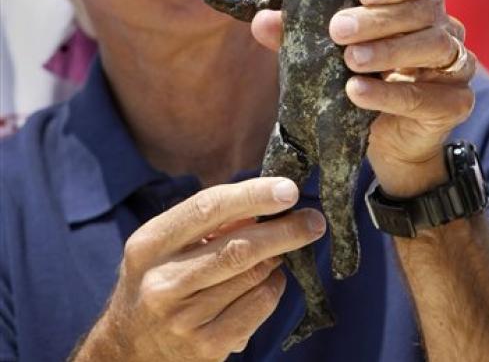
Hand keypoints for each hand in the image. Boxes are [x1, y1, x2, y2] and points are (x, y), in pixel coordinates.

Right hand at [81, 178, 324, 360]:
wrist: (128, 350)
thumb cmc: (156, 279)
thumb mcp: (165, 245)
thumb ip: (206, 222)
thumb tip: (262, 204)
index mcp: (150, 244)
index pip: (208, 208)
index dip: (253, 195)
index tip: (289, 190)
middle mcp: (162, 281)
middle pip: (238, 248)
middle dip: (284, 231)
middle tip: (314, 220)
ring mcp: (184, 319)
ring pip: (253, 277)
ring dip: (277, 258)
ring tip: (280, 250)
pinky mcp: (206, 348)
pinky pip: (258, 307)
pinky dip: (274, 288)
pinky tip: (269, 280)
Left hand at [252, 0, 475, 197]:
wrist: (385, 137)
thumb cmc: (358, 79)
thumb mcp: (325, 53)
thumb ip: (298, 36)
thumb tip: (262, 20)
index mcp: (415, 3)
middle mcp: (443, 26)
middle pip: (422, 11)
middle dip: (378, 19)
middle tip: (338, 30)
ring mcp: (455, 63)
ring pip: (432, 46)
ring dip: (387, 51)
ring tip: (350, 61)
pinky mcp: (455, 101)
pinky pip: (428, 95)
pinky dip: (391, 94)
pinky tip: (358, 93)